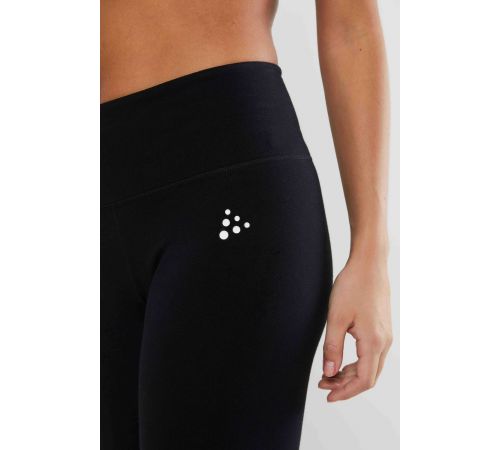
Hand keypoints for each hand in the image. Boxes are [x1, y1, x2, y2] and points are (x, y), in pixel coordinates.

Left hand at [318, 256, 391, 401]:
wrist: (369, 264)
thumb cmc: (352, 286)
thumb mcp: (336, 318)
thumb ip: (332, 348)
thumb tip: (329, 373)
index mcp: (374, 341)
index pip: (363, 380)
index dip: (345, 392)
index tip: (327, 396)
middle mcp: (384, 342)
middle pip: (368, 377)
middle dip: (345, 385)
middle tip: (322, 384)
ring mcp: (386, 335)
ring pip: (370, 367)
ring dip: (349, 375)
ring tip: (328, 374)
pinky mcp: (382, 329)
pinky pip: (371, 355)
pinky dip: (356, 363)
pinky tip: (340, 361)